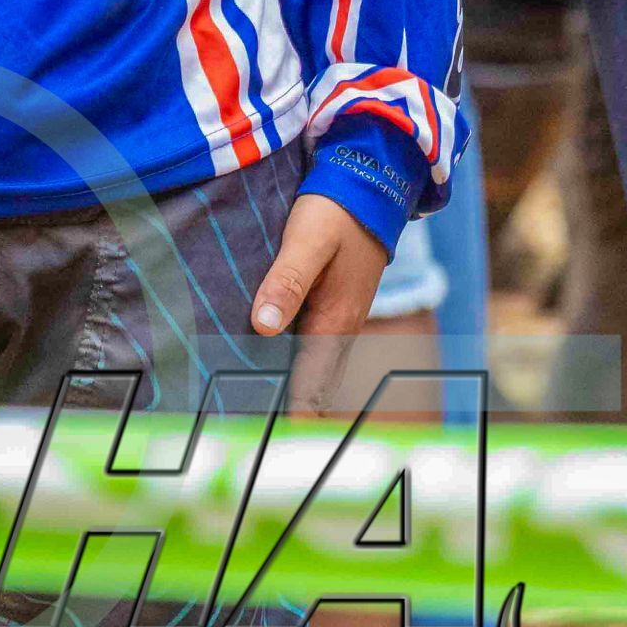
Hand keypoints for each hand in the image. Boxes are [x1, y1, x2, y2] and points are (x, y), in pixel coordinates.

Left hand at [249, 195, 389, 416]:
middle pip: (315, 383)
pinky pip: (313, 343)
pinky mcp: (333, 300)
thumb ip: (287, 281)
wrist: (370, 181)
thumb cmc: (336, 211)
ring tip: (259, 408)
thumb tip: (263, 327)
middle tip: (255, 434)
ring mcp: (339, 314)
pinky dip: (295, 360)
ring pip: (314, 364)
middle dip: (292, 410)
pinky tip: (270, 359)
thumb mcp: (307, 241)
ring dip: (293, 386)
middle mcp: (340, 326)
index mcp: (335, 321)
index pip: (312, 385)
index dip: (294, 416)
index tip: (272, 445)